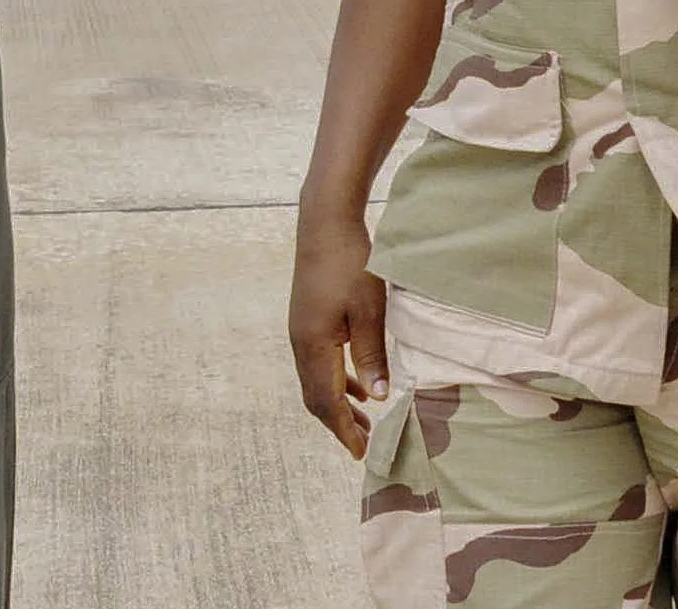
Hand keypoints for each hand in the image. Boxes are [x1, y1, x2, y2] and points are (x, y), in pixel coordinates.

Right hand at [287, 209, 388, 458]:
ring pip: (315, 381)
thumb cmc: (350, 263)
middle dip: (338, 423)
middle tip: (364, 444)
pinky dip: (335, 382)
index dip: (343, 430)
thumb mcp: (370, 310)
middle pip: (314, 397)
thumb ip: (371, 354)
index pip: (325, 401)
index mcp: (314, 345)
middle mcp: (300, 343)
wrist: (325, 224)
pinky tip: (357, 384)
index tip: (361, 452)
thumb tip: (377, 397)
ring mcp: (300, 331)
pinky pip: (317, 363)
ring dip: (337, 404)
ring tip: (363, 421)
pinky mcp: (306, 321)